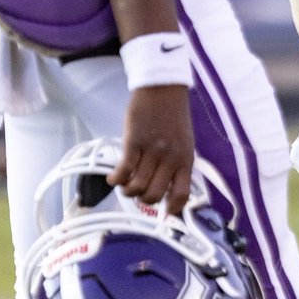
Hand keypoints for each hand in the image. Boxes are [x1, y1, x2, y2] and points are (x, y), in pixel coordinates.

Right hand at [107, 85, 193, 214]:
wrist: (163, 86)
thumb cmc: (173, 114)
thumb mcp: (185, 140)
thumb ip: (178, 163)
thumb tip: (168, 188)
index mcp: (186, 159)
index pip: (182, 195)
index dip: (171, 209)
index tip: (163, 211)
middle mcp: (170, 158)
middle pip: (154, 196)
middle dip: (143, 199)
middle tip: (138, 191)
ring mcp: (152, 150)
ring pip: (137, 187)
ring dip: (127, 191)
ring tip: (125, 183)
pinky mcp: (134, 141)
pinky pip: (123, 171)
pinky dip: (115, 180)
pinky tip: (113, 177)